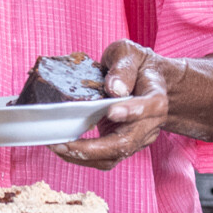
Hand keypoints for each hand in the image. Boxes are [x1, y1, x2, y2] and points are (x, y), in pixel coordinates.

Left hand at [54, 39, 172, 167]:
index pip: (148, 108)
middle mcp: (149, 125)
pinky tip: (62, 146)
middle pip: (126, 144)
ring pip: (113, 157)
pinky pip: (104, 158)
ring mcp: (137, 139)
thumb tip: (114, 88)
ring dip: (82, 156)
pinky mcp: (123, 146)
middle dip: (93, 148)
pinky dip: (81, 156)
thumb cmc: (138, 66)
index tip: (111, 111)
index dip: (131, 112)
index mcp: (155, 99)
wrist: (149, 82)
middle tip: (64, 143)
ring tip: (56, 146)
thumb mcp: (130, 55)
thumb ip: (123, 67)